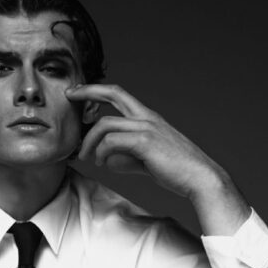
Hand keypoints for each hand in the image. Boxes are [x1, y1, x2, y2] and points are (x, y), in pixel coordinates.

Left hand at [66, 83, 224, 201]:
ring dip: (90, 141)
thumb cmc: (175, 171)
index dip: (97, 90)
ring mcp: (147, 127)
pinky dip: (102, 153)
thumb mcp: (146, 160)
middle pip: (113, 93)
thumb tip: (107, 161)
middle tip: (68, 97)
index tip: (78, 92)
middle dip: (87, 91)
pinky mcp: (145, 142)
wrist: (199, 177)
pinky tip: (102, 164)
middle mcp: (147, 117)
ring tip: (86, 158)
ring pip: (106, 124)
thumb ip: (126, 157)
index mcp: (148, 118)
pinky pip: (112, 142)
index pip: (119, 95)